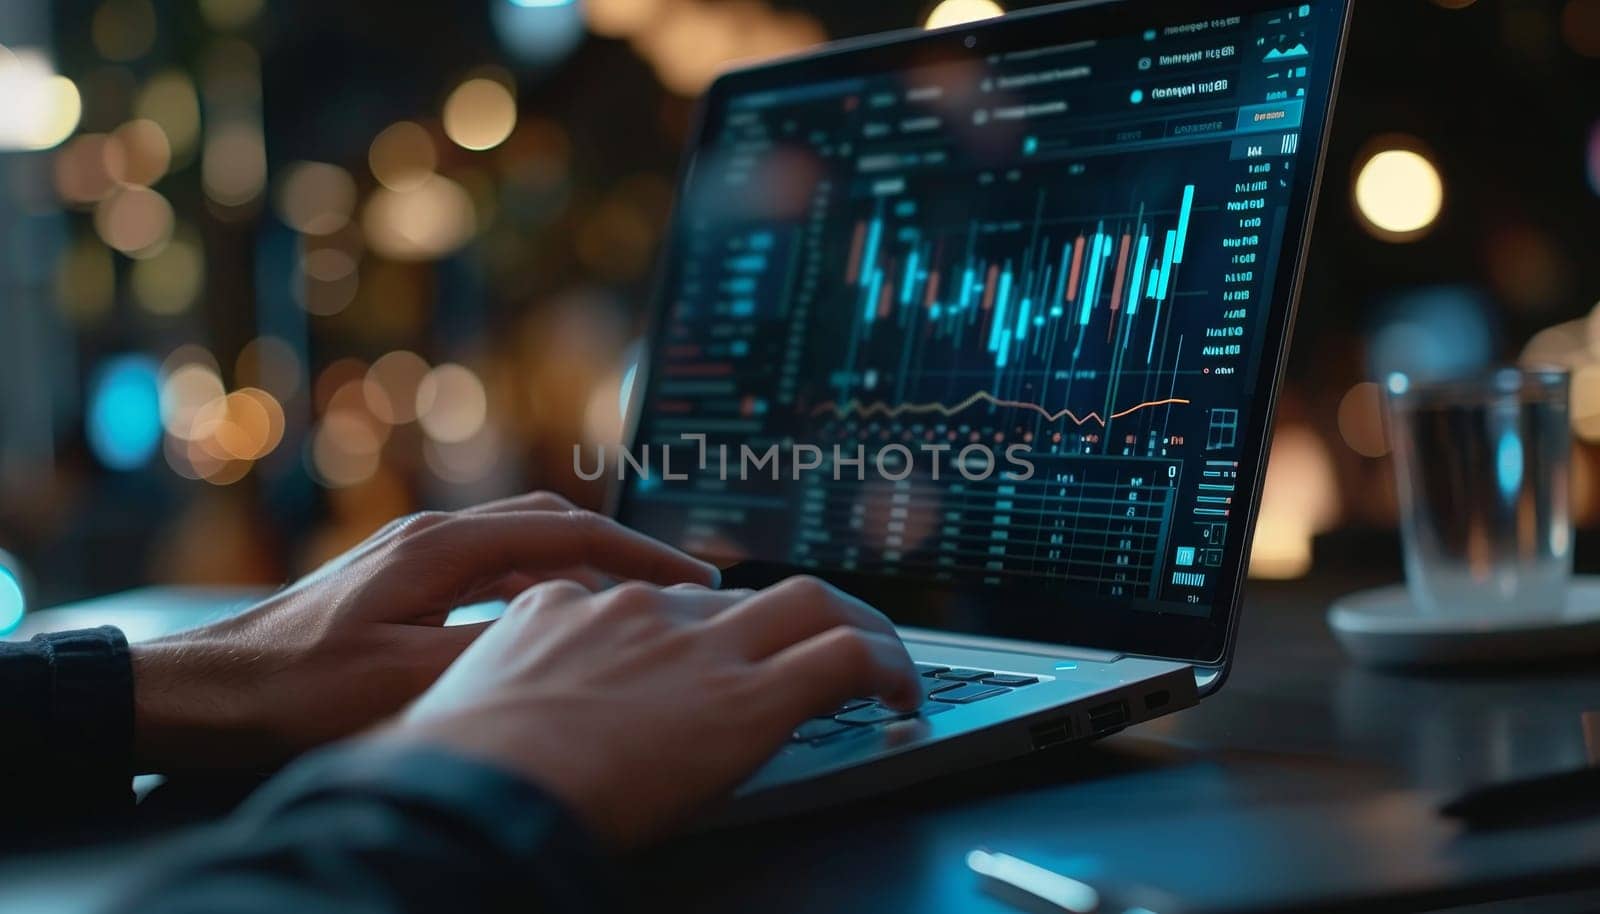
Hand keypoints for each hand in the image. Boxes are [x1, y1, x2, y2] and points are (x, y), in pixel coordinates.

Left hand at [130, 492, 718, 772]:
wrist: (211, 690)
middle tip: (679, 589)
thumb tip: (571, 637)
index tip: (693, 579)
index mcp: (443, 547)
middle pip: (554, 525)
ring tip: (628, 610)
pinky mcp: (402, 580)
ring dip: (582, 571)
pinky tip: (550, 626)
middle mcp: (434, 536)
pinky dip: (539, 589)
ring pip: (525, 546)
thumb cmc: (295, 688)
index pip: (569, 532)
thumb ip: (494, 652)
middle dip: (623, 552)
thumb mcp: (405, 680)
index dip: (641, 553)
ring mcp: (415, 554)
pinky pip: (494, 570)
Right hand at [372, 576, 920, 846]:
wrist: (472, 791)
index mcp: (565, 608)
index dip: (693, 628)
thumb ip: (503, 688)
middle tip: (814, 644)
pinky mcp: (748, 696)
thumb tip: (508, 713)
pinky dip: (884, 665)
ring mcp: (698, 646)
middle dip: (785, 615)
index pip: (651, 602)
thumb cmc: (449, 773)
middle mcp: (641, 612)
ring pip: (810, 602)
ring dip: (852, 626)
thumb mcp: (463, 706)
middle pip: (740, 592)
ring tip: (878, 661)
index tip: (710, 652)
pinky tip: (899, 694)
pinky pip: (842, 656)